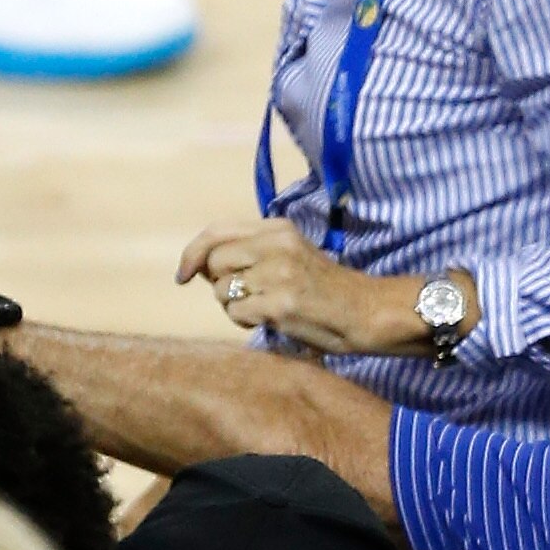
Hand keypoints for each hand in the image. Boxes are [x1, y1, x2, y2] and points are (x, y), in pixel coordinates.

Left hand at [177, 217, 411, 355]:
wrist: (366, 311)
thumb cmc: (323, 288)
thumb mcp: (289, 253)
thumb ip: (248, 252)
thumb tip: (196, 266)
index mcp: (278, 228)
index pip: (216, 231)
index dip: (192, 253)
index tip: (183, 274)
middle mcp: (277, 245)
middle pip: (213, 263)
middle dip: (218, 284)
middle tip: (245, 295)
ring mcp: (278, 274)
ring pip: (221, 291)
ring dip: (233, 305)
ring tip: (263, 307)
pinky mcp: (280, 304)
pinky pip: (236, 312)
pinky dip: (245, 321)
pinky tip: (268, 319)